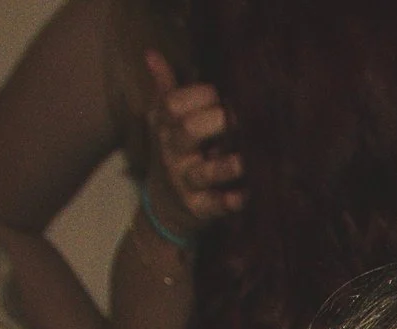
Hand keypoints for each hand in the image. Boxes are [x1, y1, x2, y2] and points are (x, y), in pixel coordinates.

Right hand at [144, 50, 243, 229]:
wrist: (166, 206)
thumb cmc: (175, 153)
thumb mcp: (165, 122)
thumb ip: (166, 90)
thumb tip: (151, 53)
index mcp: (166, 127)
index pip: (174, 104)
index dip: (199, 95)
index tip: (220, 94)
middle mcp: (172, 152)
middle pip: (187, 131)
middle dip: (214, 122)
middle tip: (237, 119)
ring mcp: (185, 181)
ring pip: (202, 172)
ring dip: (226, 166)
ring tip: (244, 160)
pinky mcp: (198, 207)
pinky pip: (214, 205)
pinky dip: (229, 202)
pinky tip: (244, 196)